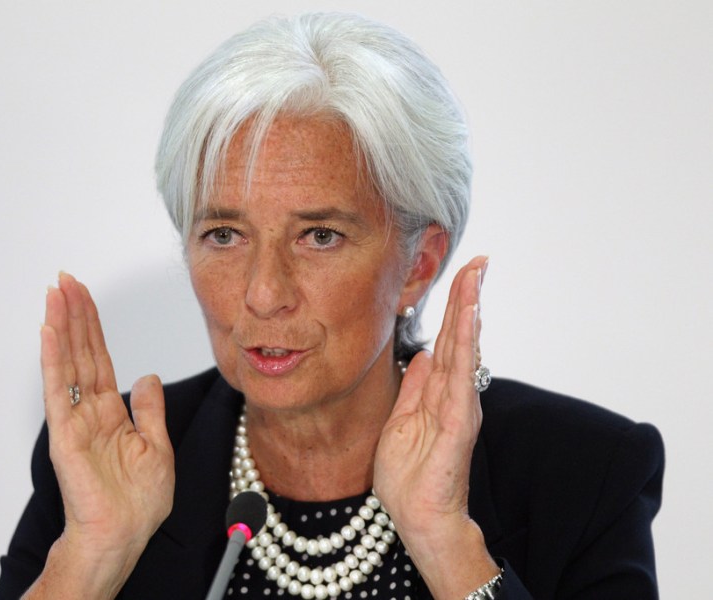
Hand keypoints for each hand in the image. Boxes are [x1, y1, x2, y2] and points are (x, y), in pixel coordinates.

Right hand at [34, 273, 174, 595]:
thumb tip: (149, 376)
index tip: (84, 295)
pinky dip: (52, 361)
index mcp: (112, 413)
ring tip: (55, 293)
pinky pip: (58, 391)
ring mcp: (75, 421)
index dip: (93, 326)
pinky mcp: (64, 435)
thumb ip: (150, 409)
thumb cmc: (138, 503)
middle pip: (81, 353)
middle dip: (74, 315)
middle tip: (65, 279)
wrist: (123, 536)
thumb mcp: (157, 446)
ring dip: (61, 327)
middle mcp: (90, 412)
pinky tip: (49, 333)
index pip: (100, 358)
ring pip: (67, 363)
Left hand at [373, 256, 497, 598]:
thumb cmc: (410, 475)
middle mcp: (455, 394)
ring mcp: (460, 406)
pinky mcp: (458, 422)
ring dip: (469, 311)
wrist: (417, 516)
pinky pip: (462, 376)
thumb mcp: (402, 420)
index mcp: (440, 392)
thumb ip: (414, 387)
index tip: (465, 272)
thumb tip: (423, 354)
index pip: (450, 340)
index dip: (456, 307)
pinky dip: (466, 346)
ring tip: (475, 277)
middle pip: (463, 336)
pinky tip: (469, 319)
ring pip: (466, 349)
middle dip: (469, 296)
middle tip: (479, 260)